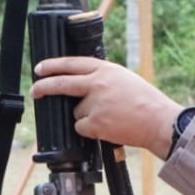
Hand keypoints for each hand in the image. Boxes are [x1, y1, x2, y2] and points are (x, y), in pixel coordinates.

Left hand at [31, 56, 182, 159]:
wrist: (159, 122)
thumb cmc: (146, 103)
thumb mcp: (124, 79)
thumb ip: (102, 78)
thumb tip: (81, 84)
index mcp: (106, 69)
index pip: (72, 63)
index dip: (53, 65)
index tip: (40, 68)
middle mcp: (98, 83)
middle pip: (62, 83)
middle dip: (44, 86)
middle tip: (36, 90)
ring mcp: (96, 103)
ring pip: (75, 111)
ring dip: (86, 117)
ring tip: (110, 118)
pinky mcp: (96, 122)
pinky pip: (81, 127)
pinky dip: (89, 130)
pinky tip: (107, 128)